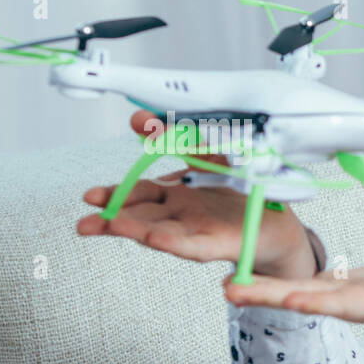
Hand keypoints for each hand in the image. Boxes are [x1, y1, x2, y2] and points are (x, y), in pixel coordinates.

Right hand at [77, 110, 316, 279]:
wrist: (278, 221)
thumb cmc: (241, 194)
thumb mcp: (211, 156)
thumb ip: (181, 138)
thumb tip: (141, 118)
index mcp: (174, 196)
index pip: (137, 193)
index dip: (114, 193)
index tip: (90, 196)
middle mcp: (180, 216)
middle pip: (140, 217)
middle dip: (112, 218)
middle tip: (85, 222)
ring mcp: (198, 231)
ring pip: (160, 232)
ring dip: (135, 231)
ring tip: (111, 227)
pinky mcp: (221, 244)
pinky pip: (195, 244)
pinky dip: (175, 242)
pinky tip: (156, 239)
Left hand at [221, 256, 363, 338]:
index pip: (339, 301)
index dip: (314, 299)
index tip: (287, 298)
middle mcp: (348, 301)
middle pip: (304, 298)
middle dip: (268, 295)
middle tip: (231, 291)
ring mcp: (339, 295)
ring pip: (296, 291)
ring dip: (261, 290)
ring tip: (226, 286)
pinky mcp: (335, 286)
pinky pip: (299, 283)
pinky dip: (272, 281)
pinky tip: (246, 277)